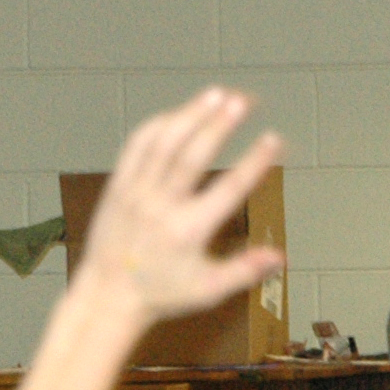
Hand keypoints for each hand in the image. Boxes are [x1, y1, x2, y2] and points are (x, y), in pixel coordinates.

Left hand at [73, 89, 283, 326]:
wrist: (106, 296)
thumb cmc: (162, 293)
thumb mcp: (208, 289)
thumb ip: (245, 270)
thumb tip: (282, 257)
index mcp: (188, 232)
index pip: (229, 190)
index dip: (255, 162)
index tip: (275, 138)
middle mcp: (160, 207)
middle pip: (192, 156)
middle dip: (220, 124)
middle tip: (245, 100)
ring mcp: (136, 192)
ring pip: (164, 142)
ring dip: (191, 113)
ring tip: (219, 94)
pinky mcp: (118, 185)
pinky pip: (138, 145)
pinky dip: (160, 123)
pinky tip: (182, 112)